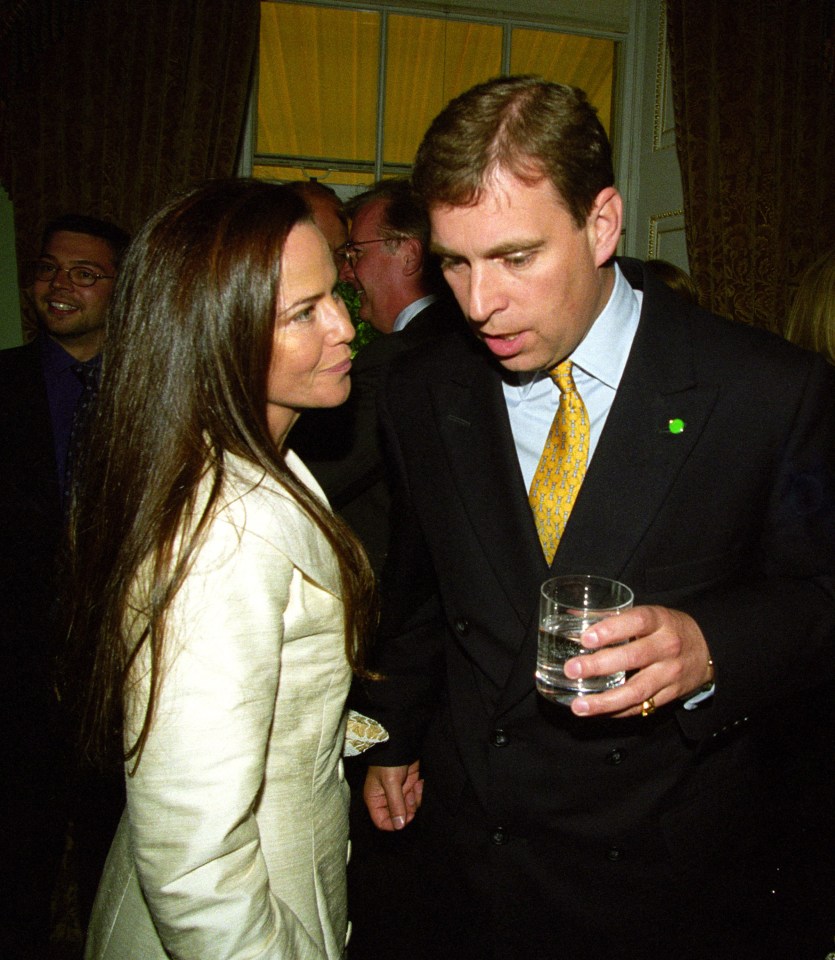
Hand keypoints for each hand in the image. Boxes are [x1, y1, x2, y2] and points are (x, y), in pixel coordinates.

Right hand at [364, 762, 422, 830]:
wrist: (400, 742)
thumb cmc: (388, 761)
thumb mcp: (391, 783)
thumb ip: (395, 805)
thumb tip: (399, 826)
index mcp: (375, 799)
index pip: (382, 822)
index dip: (393, 823)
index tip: (404, 817)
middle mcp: (385, 798)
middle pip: (398, 817)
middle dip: (407, 810)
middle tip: (410, 798)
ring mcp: (398, 792)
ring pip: (409, 808)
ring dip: (414, 800)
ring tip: (414, 787)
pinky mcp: (408, 786)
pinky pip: (416, 798)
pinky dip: (419, 792)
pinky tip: (418, 782)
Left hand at [563, 605, 713, 718]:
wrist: (708, 649)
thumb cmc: (669, 628)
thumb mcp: (650, 615)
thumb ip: (614, 617)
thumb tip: (573, 617)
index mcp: (660, 621)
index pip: (636, 622)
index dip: (610, 630)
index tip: (586, 639)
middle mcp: (667, 647)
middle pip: (633, 658)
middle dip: (599, 666)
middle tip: (572, 670)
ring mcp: (670, 674)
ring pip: (637, 691)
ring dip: (605, 701)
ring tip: (579, 706)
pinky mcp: (671, 695)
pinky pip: (642, 707)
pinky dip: (618, 711)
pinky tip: (597, 712)